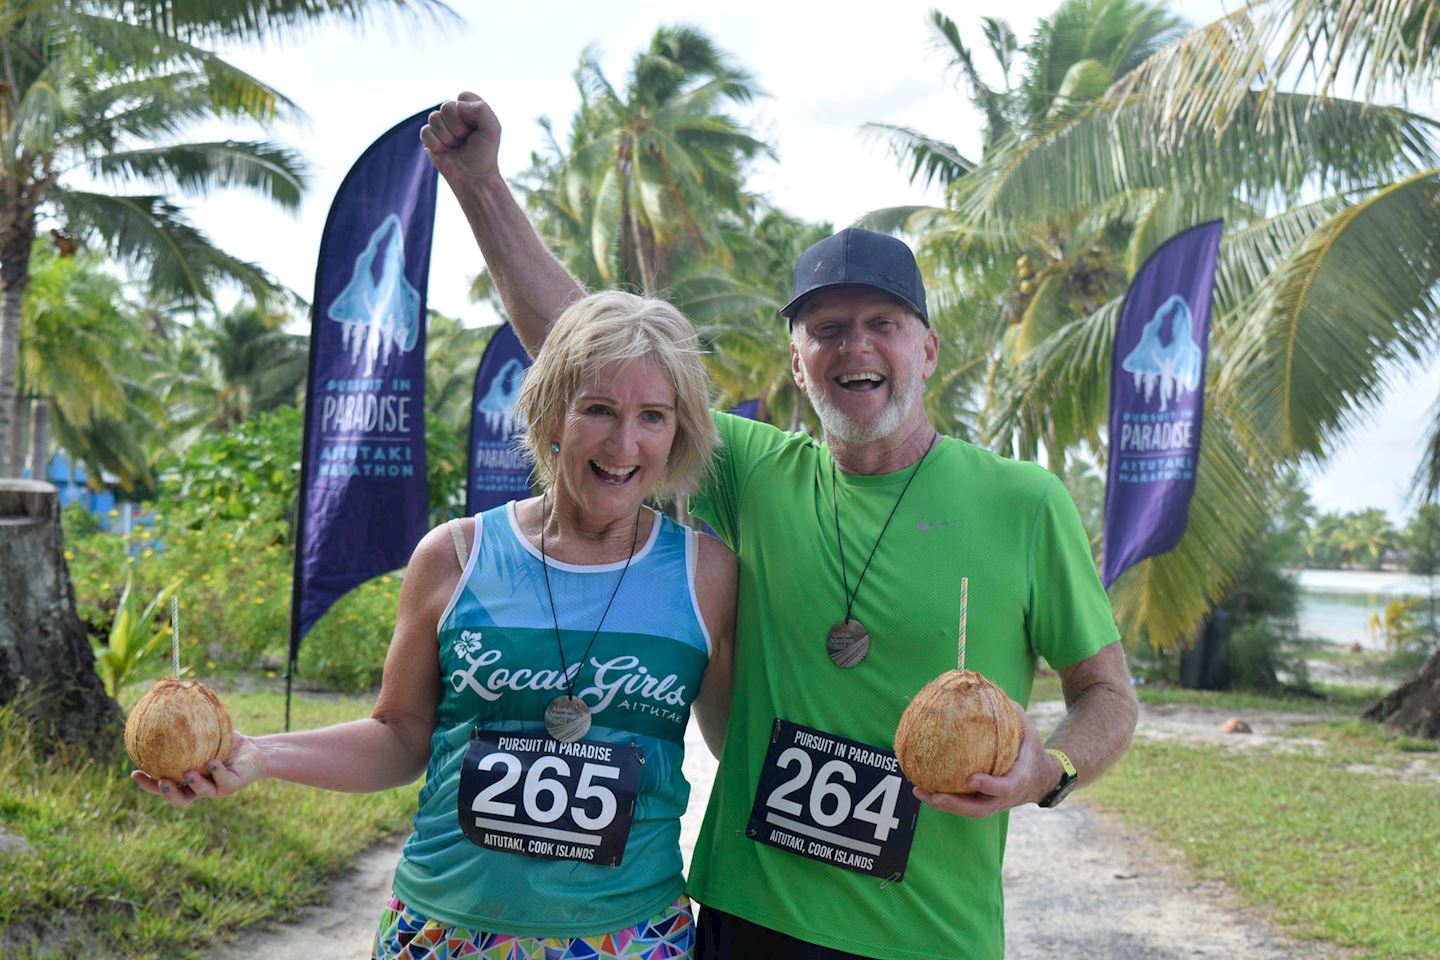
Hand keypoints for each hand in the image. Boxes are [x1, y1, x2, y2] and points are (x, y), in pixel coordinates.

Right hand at [131, 732, 266, 808]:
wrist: (256, 751)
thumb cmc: (227, 742)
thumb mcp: (206, 731)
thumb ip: (188, 722)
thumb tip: (170, 698)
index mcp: (187, 778)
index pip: (163, 784)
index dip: (148, 784)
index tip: (135, 774)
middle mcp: (199, 787)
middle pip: (178, 798)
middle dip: (166, 793)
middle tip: (160, 781)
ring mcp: (216, 788)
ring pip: (200, 793)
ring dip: (193, 785)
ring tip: (188, 773)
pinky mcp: (232, 785)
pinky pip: (223, 781)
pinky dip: (217, 772)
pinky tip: (212, 762)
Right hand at [421, 92, 501, 181]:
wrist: (473, 177)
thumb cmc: (484, 154)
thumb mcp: (492, 130)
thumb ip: (482, 110)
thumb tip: (457, 104)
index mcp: (470, 107)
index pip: (463, 97)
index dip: (469, 113)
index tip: (476, 128)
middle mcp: (454, 113)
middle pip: (446, 106)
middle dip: (458, 127)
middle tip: (465, 139)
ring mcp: (441, 124)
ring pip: (434, 118)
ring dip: (448, 137)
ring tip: (456, 146)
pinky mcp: (429, 137)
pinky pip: (425, 132)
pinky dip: (437, 144)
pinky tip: (445, 151)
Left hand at [912, 699, 1058, 817]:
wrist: (1042, 779)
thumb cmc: (1031, 749)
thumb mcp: (1028, 729)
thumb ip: (1011, 713)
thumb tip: (986, 690)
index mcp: (1020, 779)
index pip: (1004, 787)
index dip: (989, 785)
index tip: (971, 778)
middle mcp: (1005, 797)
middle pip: (980, 809)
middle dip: (956, 805)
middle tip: (936, 794)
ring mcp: (994, 803)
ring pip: (967, 810)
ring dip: (943, 804)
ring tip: (918, 790)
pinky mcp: (984, 803)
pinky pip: (962, 804)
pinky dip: (943, 798)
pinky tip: (921, 786)